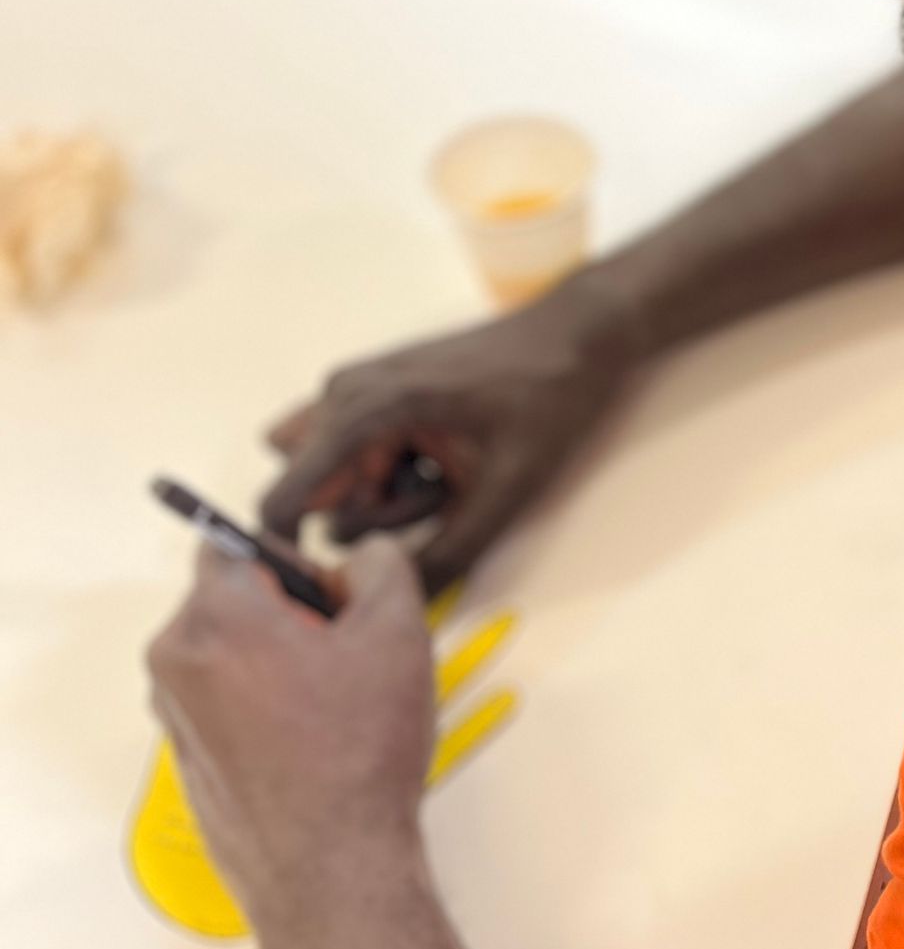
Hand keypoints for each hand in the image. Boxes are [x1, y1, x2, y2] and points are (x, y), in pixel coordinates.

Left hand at [146, 537, 436, 943]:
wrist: (330, 869)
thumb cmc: (355, 758)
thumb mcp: (398, 632)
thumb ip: (381, 565)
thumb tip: (361, 558)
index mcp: (216, 616)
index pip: (235, 543)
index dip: (295, 562)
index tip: (334, 601)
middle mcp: (176, 661)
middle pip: (231, 598)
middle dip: (289, 613)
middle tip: (346, 655)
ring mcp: (174, 714)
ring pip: (230, 652)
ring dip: (278, 660)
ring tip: (335, 706)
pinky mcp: (187, 756)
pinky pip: (225, 702)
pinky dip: (265, 705)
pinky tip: (314, 742)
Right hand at [260, 278, 634, 596]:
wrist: (574, 336)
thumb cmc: (546, 400)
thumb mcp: (504, 492)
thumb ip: (449, 555)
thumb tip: (404, 612)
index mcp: (364, 410)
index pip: (284, 499)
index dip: (293, 551)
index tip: (341, 580)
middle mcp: (341, 393)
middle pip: (315, 496)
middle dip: (372, 514)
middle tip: (440, 495)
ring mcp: (354, 388)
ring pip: (333, 476)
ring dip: (380, 493)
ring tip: (445, 476)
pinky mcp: (372, 390)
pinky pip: (351, 452)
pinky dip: (386, 469)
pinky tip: (439, 460)